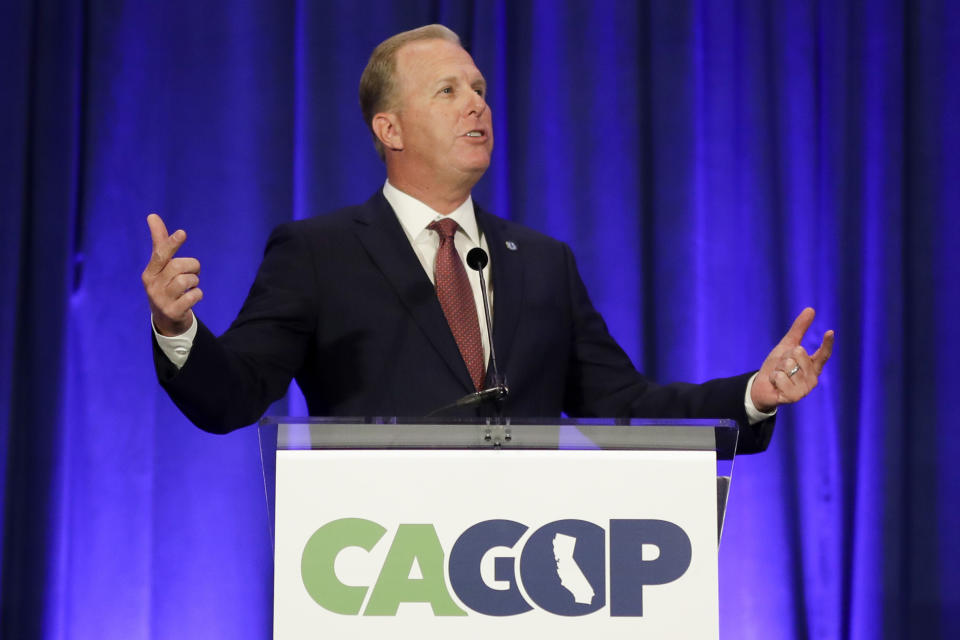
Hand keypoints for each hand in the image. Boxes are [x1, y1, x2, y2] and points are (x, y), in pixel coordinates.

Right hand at [141, 213, 201, 335]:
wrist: (166, 320)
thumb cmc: (166, 286)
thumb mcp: (161, 267)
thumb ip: (160, 243)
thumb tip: (152, 216)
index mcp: (149, 272)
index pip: (160, 254)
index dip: (172, 243)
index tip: (182, 233)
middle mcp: (152, 285)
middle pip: (178, 266)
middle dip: (192, 266)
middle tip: (193, 273)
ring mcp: (161, 300)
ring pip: (186, 280)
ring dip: (195, 281)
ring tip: (191, 286)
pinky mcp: (172, 312)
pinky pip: (193, 296)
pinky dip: (198, 294)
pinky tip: (193, 297)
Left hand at [750, 307, 833, 411]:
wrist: (761, 387)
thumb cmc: (777, 366)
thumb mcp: (786, 346)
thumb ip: (799, 330)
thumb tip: (811, 309)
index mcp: (813, 366)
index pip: (824, 354)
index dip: (827, 343)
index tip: (829, 332)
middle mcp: (813, 378)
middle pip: (799, 352)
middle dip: (784, 356)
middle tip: (782, 367)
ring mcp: (805, 389)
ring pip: (789, 364)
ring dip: (778, 368)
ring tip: (779, 376)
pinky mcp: (794, 396)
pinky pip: (781, 377)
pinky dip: (774, 378)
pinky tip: (776, 384)